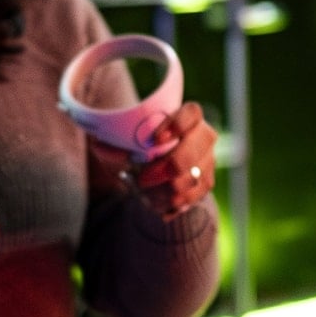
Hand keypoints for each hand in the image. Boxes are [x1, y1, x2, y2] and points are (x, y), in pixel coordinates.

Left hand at [112, 100, 218, 217]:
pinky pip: (199, 193)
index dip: (179, 123)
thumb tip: (115, 150)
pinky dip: (179, 201)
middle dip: (174, 163)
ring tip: (149, 195)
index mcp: (182, 117)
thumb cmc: (128, 150)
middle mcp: (201, 135)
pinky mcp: (205, 181)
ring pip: (200, 172)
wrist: (137, 171)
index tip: (157, 139)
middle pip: (203, 143)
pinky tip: (162, 204)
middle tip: (144, 178)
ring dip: (172, 188)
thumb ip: (109, 145)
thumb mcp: (113, 145)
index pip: (192, 112)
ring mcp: (207, 159)